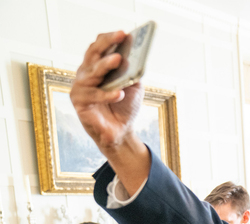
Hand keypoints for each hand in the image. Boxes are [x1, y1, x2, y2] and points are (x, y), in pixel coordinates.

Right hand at [70, 31, 149, 192]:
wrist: (121, 132)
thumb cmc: (125, 107)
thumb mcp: (133, 87)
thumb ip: (133, 73)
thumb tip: (136, 58)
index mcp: (98, 67)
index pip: (99, 47)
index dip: (110, 39)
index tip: (124, 33)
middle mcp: (86, 73)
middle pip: (93, 53)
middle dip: (107, 43)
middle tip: (120, 36)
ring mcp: (81, 87)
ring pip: (92, 71)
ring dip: (105, 65)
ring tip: (119, 60)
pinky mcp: (79, 102)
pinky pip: (94, 96)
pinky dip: (107, 94)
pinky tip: (119, 93)